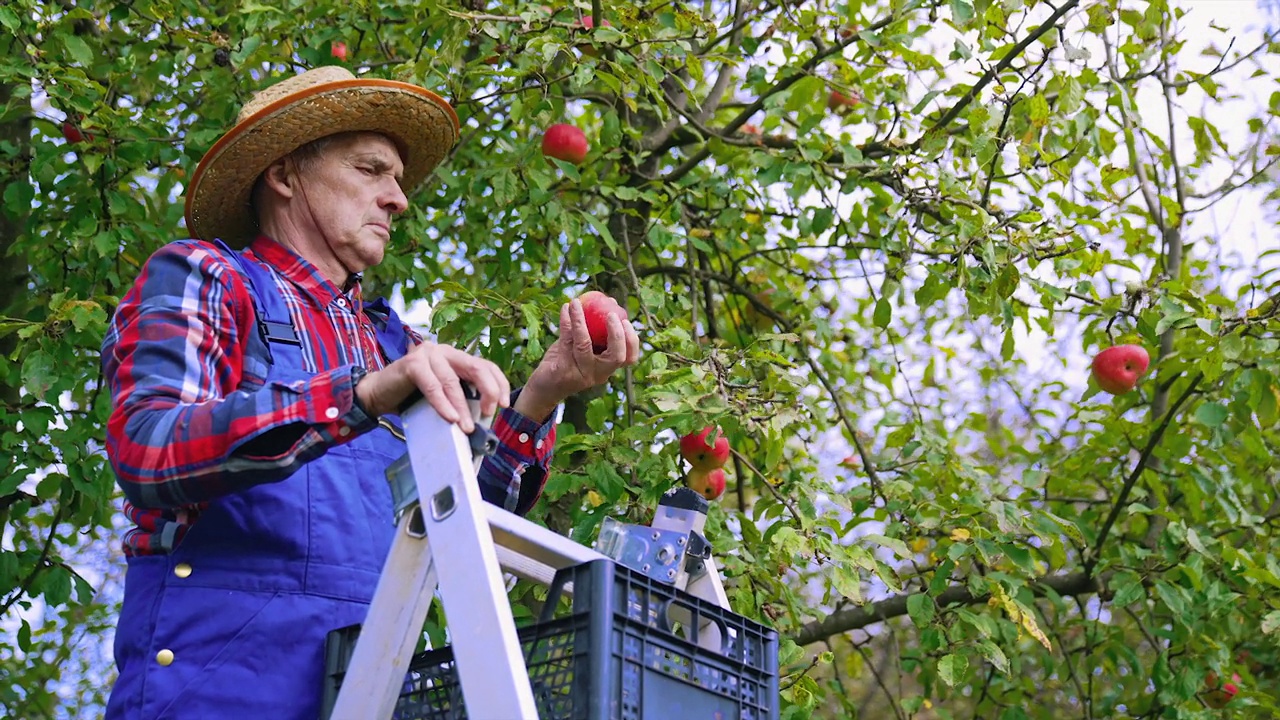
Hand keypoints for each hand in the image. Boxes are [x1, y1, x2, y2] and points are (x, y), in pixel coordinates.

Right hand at [355, 342, 509, 432]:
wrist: (377, 394)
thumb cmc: (412, 397)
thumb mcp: (444, 396)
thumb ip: (461, 397)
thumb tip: (484, 417)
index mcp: (456, 357)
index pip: (486, 366)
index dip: (499, 384)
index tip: (504, 405)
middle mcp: (444, 351)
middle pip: (476, 368)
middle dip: (488, 391)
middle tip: (489, 413)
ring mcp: (427, 354)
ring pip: (453, 381)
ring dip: (461, 407)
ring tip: (466, 427)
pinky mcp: (412, 363)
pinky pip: (433, 386)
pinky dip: (442, 404)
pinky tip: (449, 418)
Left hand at [516, 299, 640, 419]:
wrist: (544, 387)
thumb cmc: (567, 360)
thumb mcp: (584, 346)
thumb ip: (597, 329)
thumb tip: (611, 300)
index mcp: (607, 368)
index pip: (629, 359)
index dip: (632, 340)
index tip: (625, 321)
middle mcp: (597, 374)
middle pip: (616, 357)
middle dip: (617, 334)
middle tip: (611, 314)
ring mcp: (580, 374)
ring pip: (584, 344)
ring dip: (580, 319)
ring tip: (576, 302)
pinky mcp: (562, 370)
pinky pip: (566, 341)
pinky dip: (565, 322)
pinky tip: (564, 308)